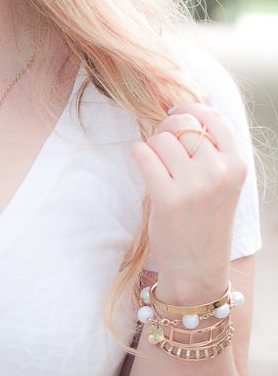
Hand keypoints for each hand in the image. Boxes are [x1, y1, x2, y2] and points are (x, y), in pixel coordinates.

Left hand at [130, 102, 246, 303]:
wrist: (196, 266)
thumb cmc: (203, 221)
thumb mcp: (221, 183)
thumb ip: (211, 150)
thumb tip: (183, 108)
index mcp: (236, 165)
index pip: (213, 117)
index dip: (190, 111)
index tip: (176, 119)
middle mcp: (219, 172)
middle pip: (183, 123)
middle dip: (167, 129)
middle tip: (163, 149)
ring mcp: (194, 185)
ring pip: (161, 138)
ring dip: (152, 147)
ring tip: (157, 167)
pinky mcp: (167, 198)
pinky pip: (143, 153)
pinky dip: (139, 155)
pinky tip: (146, 169)